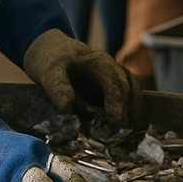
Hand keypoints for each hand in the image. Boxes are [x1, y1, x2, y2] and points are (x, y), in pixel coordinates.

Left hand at [24, 28, 142, 125]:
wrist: (50, 50)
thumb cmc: (51, 60)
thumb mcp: (49, 73)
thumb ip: (58, 89)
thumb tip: (69, 109)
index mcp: (97, 62)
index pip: (115, 81)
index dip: (118, 102)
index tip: (116, 121)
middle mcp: (111, 66)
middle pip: (129, 85)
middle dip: (129, 108)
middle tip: (123, 131)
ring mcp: (114, 73)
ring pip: (133, 88)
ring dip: (133, 108)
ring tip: (129, 130)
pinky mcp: (112, 83)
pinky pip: (129, 92)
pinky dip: (130, 107)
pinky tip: (125, 124)